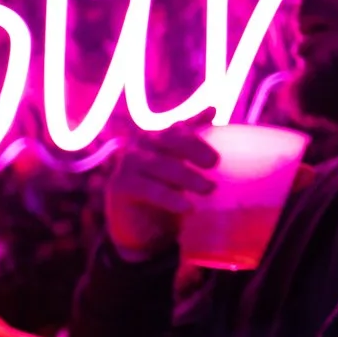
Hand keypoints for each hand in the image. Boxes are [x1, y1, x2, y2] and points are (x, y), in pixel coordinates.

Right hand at [104, 124, 218, 260]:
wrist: (137, 227)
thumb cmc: (163, 192)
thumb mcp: (178, 165)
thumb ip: (191, 141)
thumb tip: (212, 109)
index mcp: (155, 138)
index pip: (178, 130)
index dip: (196, 132)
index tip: (216, 142)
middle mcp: (139, 146)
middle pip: (168, 140)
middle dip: (193, 148)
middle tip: (215, 163)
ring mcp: (128, 165)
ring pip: (160, 165)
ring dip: (186, 177)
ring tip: (209, 189)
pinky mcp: (121, 186)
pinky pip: (149, 189)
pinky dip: (170, 198)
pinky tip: (187, 208)